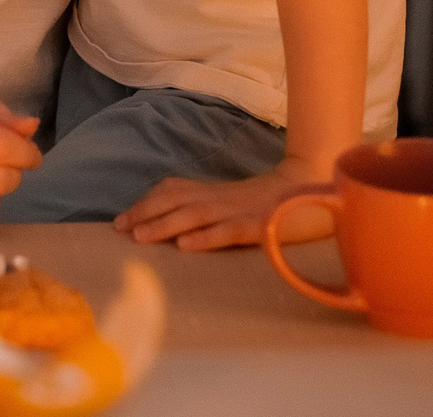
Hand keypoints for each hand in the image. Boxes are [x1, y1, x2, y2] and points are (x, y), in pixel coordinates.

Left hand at [114, 159, 335, 251]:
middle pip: (176, 201)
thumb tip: (175, 226)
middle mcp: (220, 197)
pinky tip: (187, 246)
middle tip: (120, 229)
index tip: (121, 221)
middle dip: (146, 213)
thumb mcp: (232, 202)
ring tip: (141, 237)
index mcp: (213, 191)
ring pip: (196, 215)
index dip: (145, 204)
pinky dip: (206, 237)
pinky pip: (229, 231)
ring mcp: (239, 210)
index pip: (172, 191)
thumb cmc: (270, 200)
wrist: (313, 185)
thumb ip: (207, 208)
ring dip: (166, 225)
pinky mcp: (258, 225)